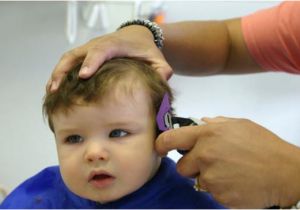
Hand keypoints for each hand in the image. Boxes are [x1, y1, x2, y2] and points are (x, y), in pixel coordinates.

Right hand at [47, 25, 172, 91]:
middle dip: (65, 70)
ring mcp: (89, 49)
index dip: (91, 61)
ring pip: (68, 58)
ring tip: (50, 91)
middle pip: (77, 53)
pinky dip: (59, 74)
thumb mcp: (157, 59)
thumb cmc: (145, 50)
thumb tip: (161, 82)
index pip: (101, 50)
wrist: (136, 37)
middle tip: (56, 88)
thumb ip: (161, 70)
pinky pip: (68, 62)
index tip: (83, 75)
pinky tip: (53, 89)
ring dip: (57, 73)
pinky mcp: (85, 55)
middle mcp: (99, 45)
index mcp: (116, 45)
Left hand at [156, 116, 299, 207]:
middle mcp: (204, 155)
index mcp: (208, 135)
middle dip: (192, 166)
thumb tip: (200, 121)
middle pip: (181, 166)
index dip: (161, 144)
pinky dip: (220, 189)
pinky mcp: (218, 195)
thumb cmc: (264, 145)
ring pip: (197, 180)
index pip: (171, 138)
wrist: (285, 172)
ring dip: (208, 178)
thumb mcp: (240, 125)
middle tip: (211, 163)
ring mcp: (210, 177)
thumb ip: (216, 123)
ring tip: (229, 172)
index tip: (160, 147)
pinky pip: (211, 192)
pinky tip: (235, 182)